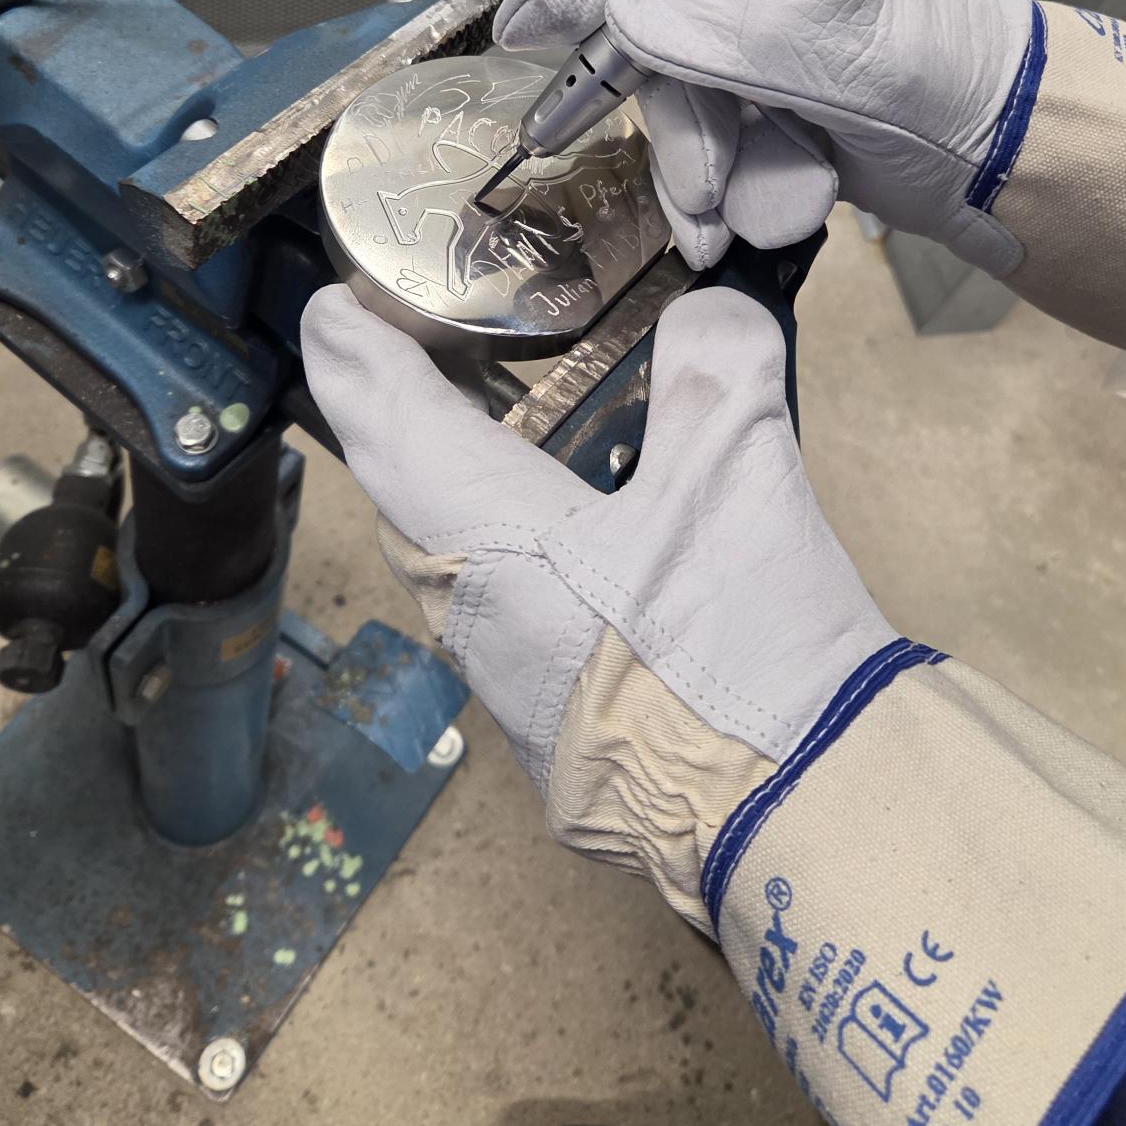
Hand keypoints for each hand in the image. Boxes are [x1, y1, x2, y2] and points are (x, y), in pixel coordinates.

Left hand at [301, 280, 893, 925]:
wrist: (794, 815)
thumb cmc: (744, 651)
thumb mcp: (738, 478)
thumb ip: (715, 371)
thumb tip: (709, 312)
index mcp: (487, 539)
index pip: (388, 426)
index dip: (354, 359)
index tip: (331, 310)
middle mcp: (472, 612)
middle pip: (403, 492)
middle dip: (391, 414)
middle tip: (399, 348)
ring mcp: (508, 681)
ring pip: (449, 556)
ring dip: (449, 482)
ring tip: (476, 424)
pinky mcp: (558, 724)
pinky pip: (501, 608)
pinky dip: (509, 545)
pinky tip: (564, 533)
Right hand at [493, 0, 1032, 272]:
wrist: (1018, 176)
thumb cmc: (966, 87)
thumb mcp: (856, 53)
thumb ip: (739, 28)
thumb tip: (625, 13)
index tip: (537, 21)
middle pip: (662, 3)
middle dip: (666, 101)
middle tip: (669, 170)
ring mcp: (765, 29)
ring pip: (676, 85)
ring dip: (699, 161)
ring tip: (738, 215)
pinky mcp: (762, 96)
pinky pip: (703, 133)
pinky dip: (719, 186)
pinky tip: (746, 223)